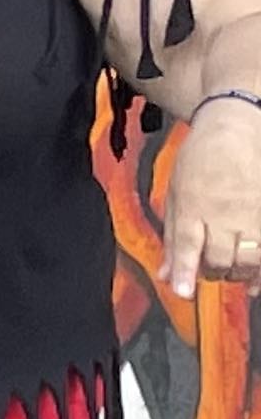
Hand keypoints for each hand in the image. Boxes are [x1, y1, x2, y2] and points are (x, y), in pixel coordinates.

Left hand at [165, 93, 260, 296]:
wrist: (236, 126)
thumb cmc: (199, 159)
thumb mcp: (175, 192)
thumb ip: (173, 236)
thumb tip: (166, 274)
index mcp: (194, 204)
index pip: (189, 244)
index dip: (186, 271)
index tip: (183, 292)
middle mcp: (225, 211)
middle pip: (221, 257)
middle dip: (213, 274)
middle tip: (209, 274)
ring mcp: (253, 210)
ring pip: (250, 258)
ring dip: (239, 274)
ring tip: (232, 274)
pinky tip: (256, 279)